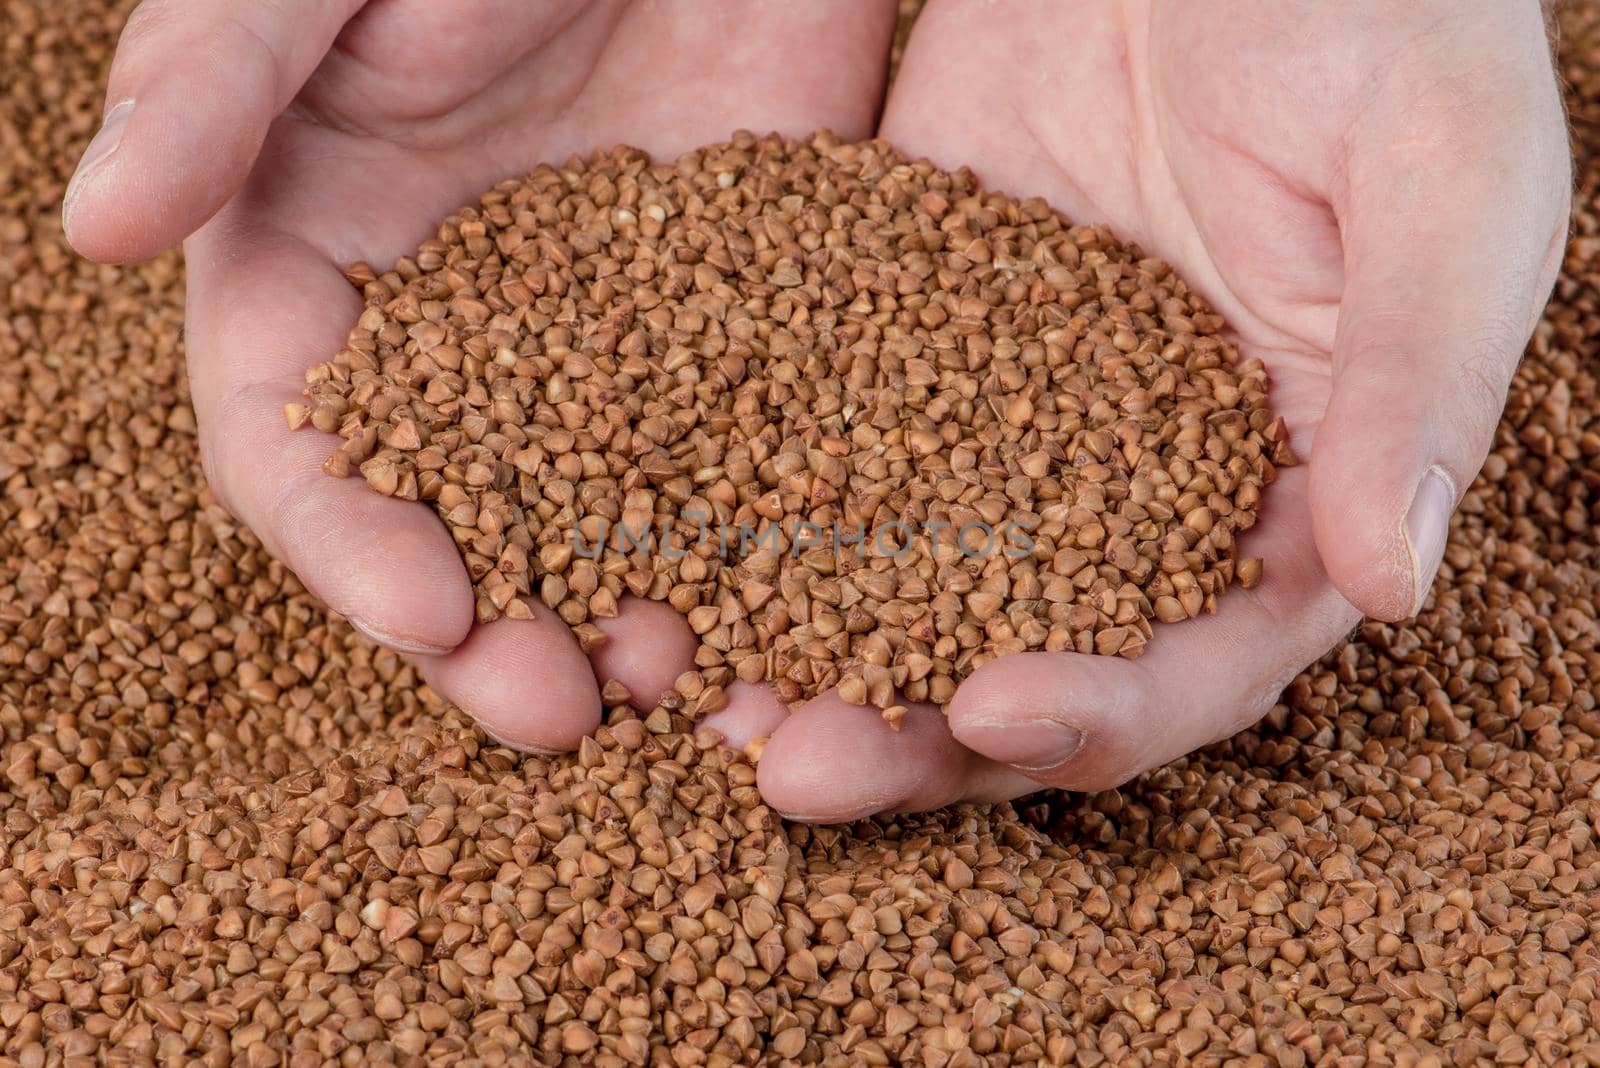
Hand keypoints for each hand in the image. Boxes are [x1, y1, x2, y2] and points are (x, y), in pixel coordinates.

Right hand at [64, 0, 896, 752]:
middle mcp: (460, 347)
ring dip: (634, 618)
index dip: (349, 548)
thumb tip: (88, 229)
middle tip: (561, 710)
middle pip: (455, 528)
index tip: (426, 613)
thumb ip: (211, 86)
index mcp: (316, 278)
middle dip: (496, 632)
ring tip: (689, 688)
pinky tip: (807, 613)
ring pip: (606, 523)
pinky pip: (749, 460)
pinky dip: (768, 547)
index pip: (297, 457)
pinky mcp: (744, 328)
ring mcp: (609, 349)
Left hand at [747, 0, 1570, 818]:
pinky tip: (668, 552)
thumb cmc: (1384, 13)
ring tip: (694, 694)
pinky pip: (829, 445)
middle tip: (787, 767)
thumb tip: (1397, 589)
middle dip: (914, 734)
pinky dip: (755, 511)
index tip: (986, 713)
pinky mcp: (908, 332)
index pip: (1204, 658)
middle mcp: (1142, 486)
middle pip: (1029, 656)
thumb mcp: (1441, 182)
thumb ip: (1422, 381)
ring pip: (911, 581)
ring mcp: (1012, 419)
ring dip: (811, 652)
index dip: (1104, 710)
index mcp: (1292, 487)